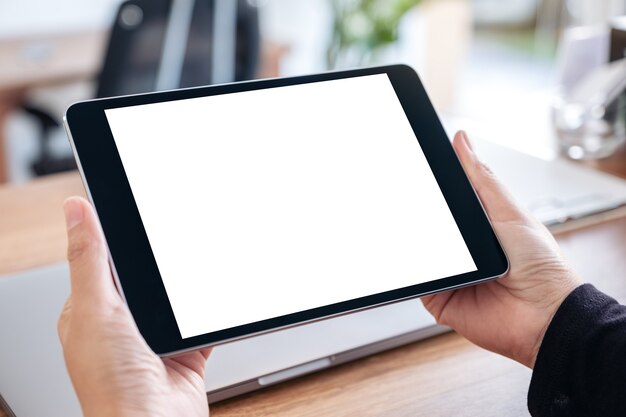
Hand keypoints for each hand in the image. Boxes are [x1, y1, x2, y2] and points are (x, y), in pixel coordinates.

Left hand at [58, 197, 210, 416]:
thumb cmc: (113, 383)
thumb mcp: (96, 309)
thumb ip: (89, 260)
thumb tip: (75, 210)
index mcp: (91, 311)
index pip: (103, 260)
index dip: (118, 234)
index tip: (138, 207)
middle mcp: (122, 324)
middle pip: (144, 276)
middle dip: (160, 261)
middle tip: (175, 235)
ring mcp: (155, 338)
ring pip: (174, 297)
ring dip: (186, 286)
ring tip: (197, 266)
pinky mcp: (185, 351)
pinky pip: (201, 322)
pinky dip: (209, 312)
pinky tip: (214, 298)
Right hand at [422, 131, 580, 367]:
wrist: (545, 315)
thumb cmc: (542, 266)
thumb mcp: (510, 211)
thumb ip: (481, 180)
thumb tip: (461, 142)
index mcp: (477, 227)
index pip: (444, 202)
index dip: (428, 188)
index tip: (413, 169)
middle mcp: (461, 250)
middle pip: (427, 226)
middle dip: (417, 215)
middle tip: (404, 197)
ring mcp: (448, 274)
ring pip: (418, 253)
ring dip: (415, 243)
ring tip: (418, 232)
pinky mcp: (438, 297)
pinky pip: (416, 281)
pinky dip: (413, 272)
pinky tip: (419, 260)